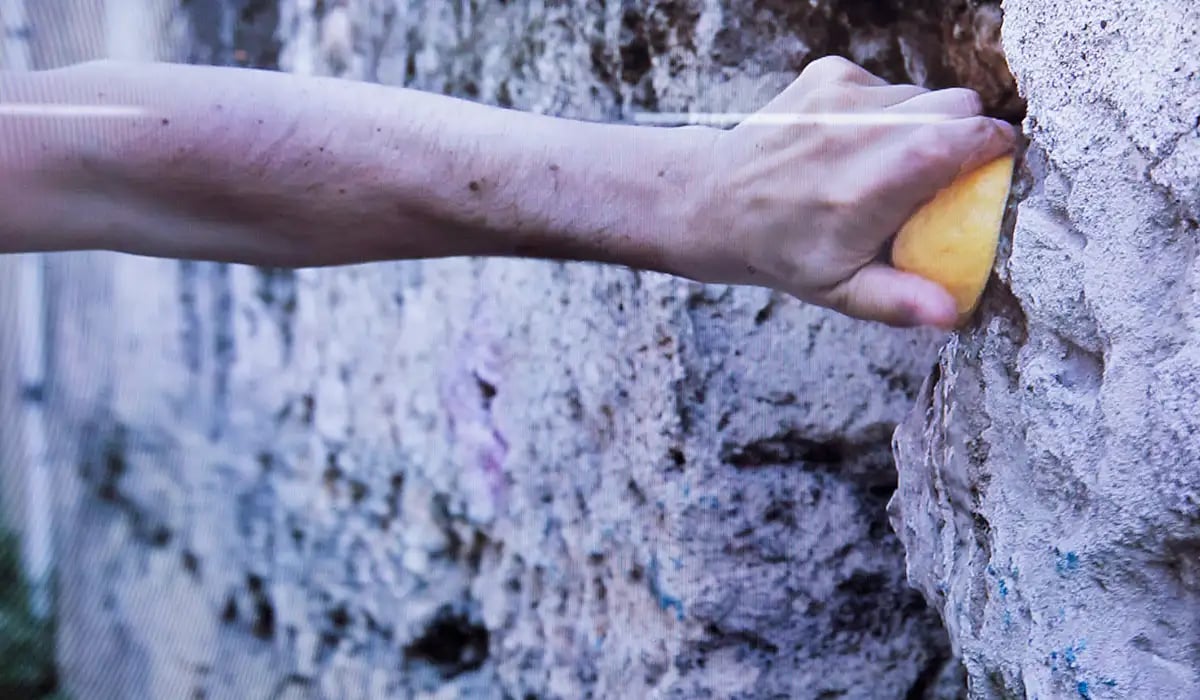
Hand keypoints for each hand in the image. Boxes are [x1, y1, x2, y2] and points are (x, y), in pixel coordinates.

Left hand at [680, 56, 1016, 328]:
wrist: (715, 203)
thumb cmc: (786, 253)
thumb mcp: (841, 290)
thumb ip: (899, 301)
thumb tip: (950, 315)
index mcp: (875, 184)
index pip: (971, 138)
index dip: (997, 150)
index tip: (995, 173)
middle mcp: (862, 130)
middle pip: (959, 105)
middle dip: (965, 135)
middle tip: (942, 176)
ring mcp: (843, 95)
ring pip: (923, 94)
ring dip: (922, 125)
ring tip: (887, 165)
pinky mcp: (828, 74)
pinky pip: (887, 85)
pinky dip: (885, 110)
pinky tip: (854, 143)